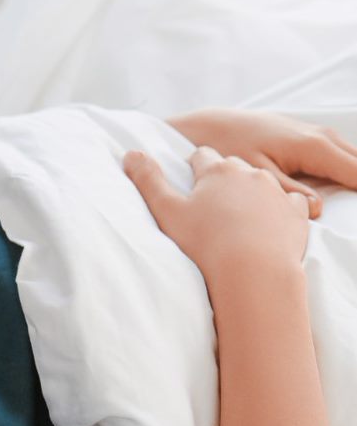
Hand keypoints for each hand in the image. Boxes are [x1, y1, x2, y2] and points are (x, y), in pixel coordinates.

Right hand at [124, 145, 311, 279]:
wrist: (254, 272)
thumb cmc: (205, 243)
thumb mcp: (166, 211)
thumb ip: (148, 180)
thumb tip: (131, 153)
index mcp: (217, 170)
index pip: (202, 155)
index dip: (194, 167)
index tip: (190, 183)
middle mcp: (250, 173)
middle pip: (233, 166)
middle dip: (223, 179)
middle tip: (212, 204)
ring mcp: (277, 192)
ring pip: (262, 183)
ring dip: (251, 194)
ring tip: (240, 220)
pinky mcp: (296, 213)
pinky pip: (289, 203)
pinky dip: (279, 210)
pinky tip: (268, 226)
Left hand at [164, 108, 356, 219]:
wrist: (212, 125)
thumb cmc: (229, 147)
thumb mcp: (257, 174)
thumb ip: (289, 193)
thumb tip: (317, 208)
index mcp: (314, 147)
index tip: (355, 218)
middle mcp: (322, 136)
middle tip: (351, 217)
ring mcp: (317, 134)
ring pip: (352, 158)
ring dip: (352, 179)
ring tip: (347, 203)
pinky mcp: (309, 137)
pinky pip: (338, 155)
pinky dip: (344, 170)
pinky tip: (338, 190)